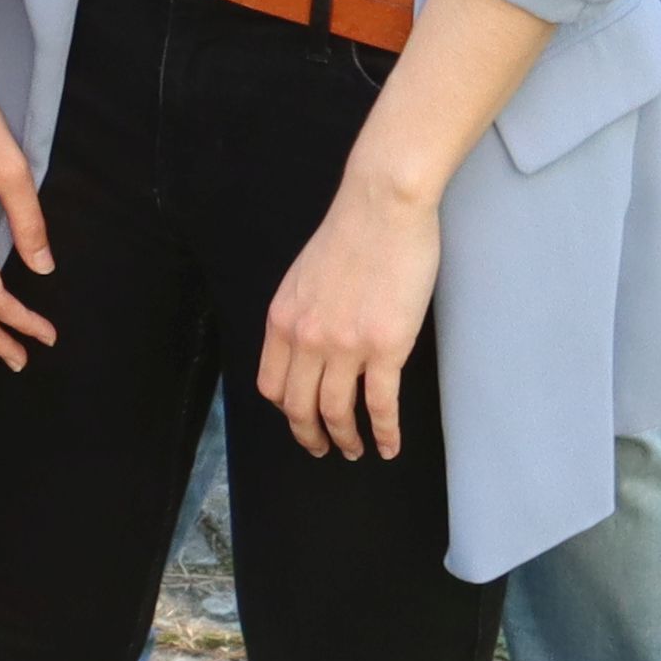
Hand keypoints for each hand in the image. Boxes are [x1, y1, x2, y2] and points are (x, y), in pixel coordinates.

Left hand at [254, 164, 444, 460]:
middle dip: (311, 436)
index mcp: (282, 320)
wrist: (381, 209)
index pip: (271, 384)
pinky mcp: (385, 348)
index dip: (286, 411)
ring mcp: (345, 346)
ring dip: (346, 440)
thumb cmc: (349, 236)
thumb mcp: (303, 279)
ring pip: (337, 412)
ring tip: (357, 452)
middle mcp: (305, 338)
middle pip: (299, 406)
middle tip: (325, 450)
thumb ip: (300, 315)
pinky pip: (379, 405)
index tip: (300, 422)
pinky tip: (389, 445)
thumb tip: (306, 346)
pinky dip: (384, 432)